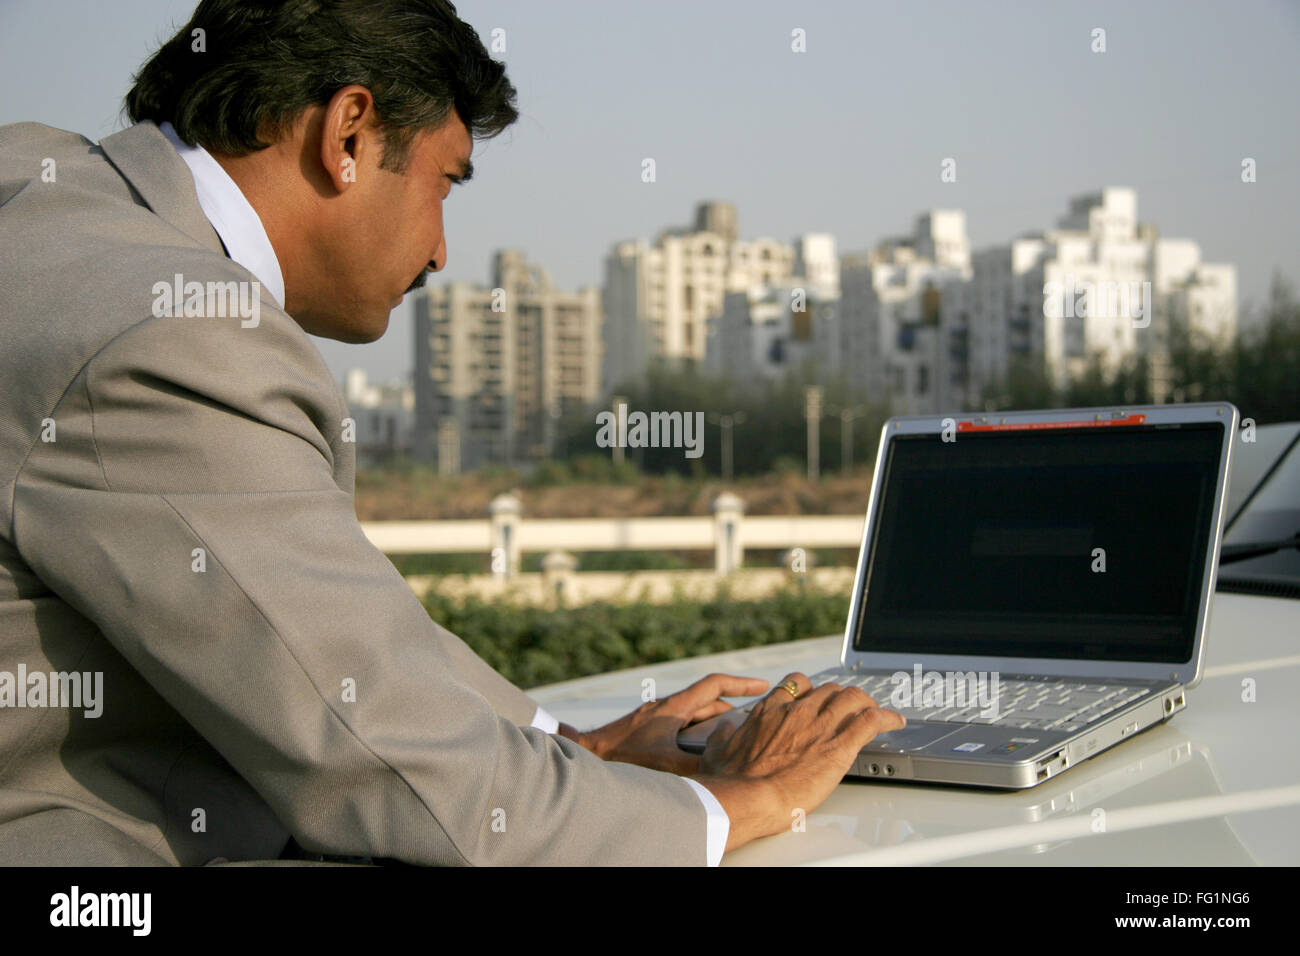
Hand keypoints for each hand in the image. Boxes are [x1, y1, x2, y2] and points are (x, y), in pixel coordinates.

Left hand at [565, 673, 770, 774]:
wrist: (588, 753)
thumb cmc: (623, 757)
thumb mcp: (665, 764)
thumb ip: (696, 768)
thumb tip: (722, 771)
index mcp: (674, 707)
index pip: (714, 685)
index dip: (741, 684)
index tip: (763, 686)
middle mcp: (666, 707)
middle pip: (707, 702)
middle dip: (731, 710)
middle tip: (753, 722)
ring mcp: (656, 717)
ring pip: (693, 715)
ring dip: (712, 725)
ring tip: (730, 741)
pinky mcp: (647, 728)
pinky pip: (680, 726)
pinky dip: (695, 734)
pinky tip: (698, 754)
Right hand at [694, 672, 904, 850]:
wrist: (745, 797)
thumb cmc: (730, 781)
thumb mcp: (717, 751)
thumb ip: (723, 737)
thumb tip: (722, 731)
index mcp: (770, 711)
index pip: (797, 683)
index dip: (812, 688)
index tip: (817, 696)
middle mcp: (797, 712)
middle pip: (830, 689)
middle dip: (842, 697)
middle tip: (851, 708)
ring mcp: (820, 726)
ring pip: (853, 697)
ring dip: (868, 703)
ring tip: (876, 711)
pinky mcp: (839, 746)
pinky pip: (871, 721)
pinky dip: (887, 718)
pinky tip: (895, 722)